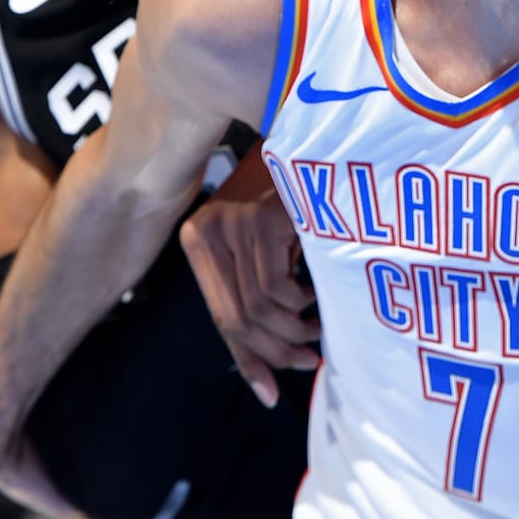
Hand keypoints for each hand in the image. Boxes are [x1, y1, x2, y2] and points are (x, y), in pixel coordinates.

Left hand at [180, 148, 320, 407]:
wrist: (308, 126)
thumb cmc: (292, 185)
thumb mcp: (264, 236)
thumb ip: (256, 285)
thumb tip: (267, 366)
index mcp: (198, 239)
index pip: (221, 316)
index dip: (245, 360)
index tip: (270, 392)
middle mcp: (208, 232)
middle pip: (238, 320)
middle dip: (276, 351)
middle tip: (310, 358)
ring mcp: (234, 225)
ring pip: (260, 310)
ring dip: (295, 330)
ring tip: (318, 328)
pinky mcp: (264, 220)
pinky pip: (279, 288)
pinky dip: (303, 302)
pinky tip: (320, 296)